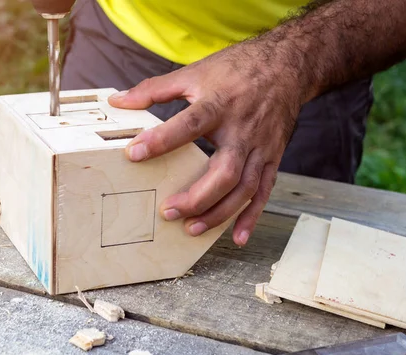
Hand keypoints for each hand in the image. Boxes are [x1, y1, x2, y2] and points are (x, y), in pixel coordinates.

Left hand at [108, 41, 303, 245]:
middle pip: (224, 171)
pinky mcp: (273, 158)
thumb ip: (154, 89)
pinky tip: (235, 237)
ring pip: (244, 188)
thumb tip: (118, 101)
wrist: (287, 65)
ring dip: (219, 213)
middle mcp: (242, 130)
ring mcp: (261, 147)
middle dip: (197, 196)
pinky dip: (251, 216)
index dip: (162, 139)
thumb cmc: (236, 69)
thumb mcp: (194, 73)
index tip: (134, 154)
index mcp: (219, 104)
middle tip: (168, 211)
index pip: (189, 124)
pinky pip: (264, 192)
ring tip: (192, 228)